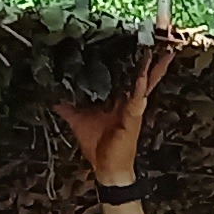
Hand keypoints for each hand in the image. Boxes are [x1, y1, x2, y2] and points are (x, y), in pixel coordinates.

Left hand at [57, 39, 179, 187]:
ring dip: (150, 70)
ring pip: (144, 86)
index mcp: (120, 102)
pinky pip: (137, 100)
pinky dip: (139, 88)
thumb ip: (68, 108)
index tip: (135, 45)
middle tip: (159, 45)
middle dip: (152, 63)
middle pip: (144, 79)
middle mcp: (129, 103)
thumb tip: (55, 99)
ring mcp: (133, 110)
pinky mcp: (132, 119)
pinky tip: (141, 76)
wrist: (106, 169)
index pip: (129, 78)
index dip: (134, 63)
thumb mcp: (79, 121)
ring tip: (154, 53)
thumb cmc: (98, 147)